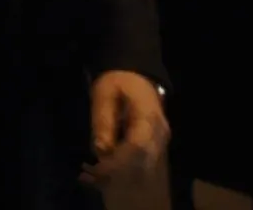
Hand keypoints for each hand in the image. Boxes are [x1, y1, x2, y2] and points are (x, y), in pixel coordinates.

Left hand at [80, 70, 169, 187]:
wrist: (136, 75)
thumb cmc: (118, 83)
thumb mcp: (104, 94)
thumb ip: (103, 120)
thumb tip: (101, 149)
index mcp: (148, 116)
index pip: (138, 146)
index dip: (119, 161)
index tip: (98, 168)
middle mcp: (159, 132)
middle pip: (143, 162)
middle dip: (117, 173)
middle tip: (92, 175)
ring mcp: (160, 141)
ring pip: (144, 167)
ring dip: (120, 175)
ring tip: (93, 176)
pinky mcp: (155, 147)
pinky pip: (142, 164)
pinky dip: (123, 172)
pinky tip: (101, 175)